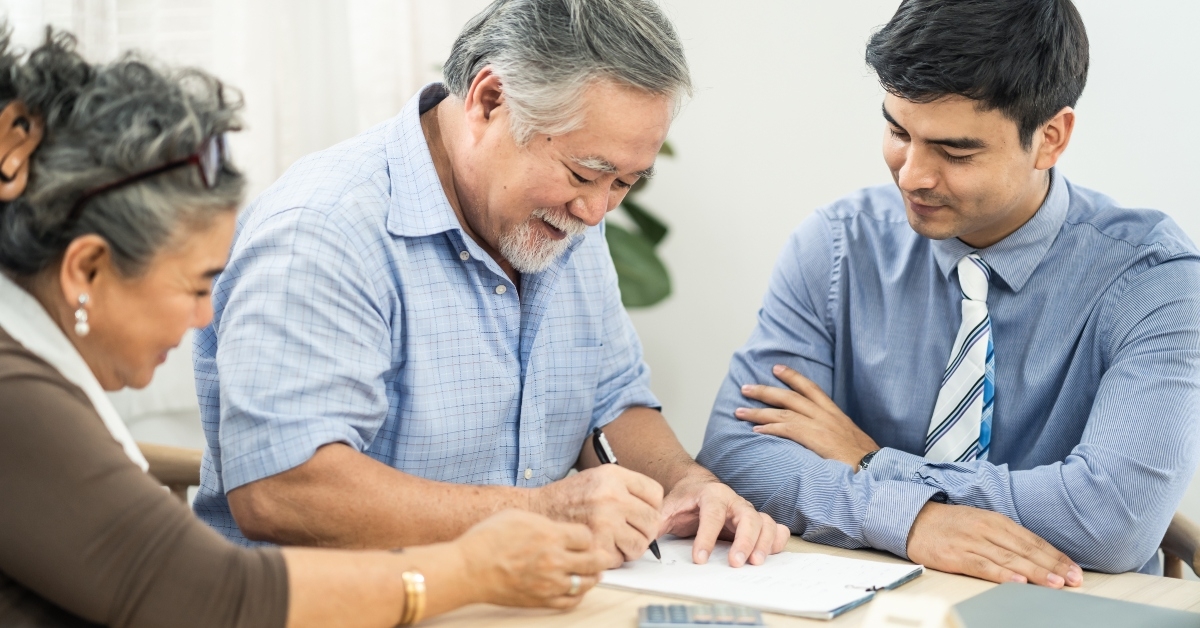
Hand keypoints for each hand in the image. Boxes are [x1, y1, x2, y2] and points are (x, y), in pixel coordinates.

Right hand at [455, 510, 608, 608]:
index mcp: (551, 535)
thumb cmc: (487, 540)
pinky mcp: (541, 600)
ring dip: (591, 576)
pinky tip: (575, 588)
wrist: (468, 569)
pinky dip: (578, 595)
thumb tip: (559, 528)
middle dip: (600, 556)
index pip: (587, 537)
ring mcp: (550, 583)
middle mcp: (555, 560)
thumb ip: (545, 522)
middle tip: (601, 555)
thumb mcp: (518, 516)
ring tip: (590, 572)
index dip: (586, 536)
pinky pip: (571, 601)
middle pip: (595, 560)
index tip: (582, 538)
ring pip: (586, 583)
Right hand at [530, 464, 663, 567]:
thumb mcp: (598, 477)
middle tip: (629, 531)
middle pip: (653, 522)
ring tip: (614, 540)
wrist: (536, 510)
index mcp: (613, 476)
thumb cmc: (568, 497)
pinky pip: (619, 559)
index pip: (656, 494)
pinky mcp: (595, 545)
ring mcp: (604, 522)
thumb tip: (656, 510)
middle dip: (644, 531)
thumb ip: (627, 488)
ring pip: (640, 545)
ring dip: (630, 547)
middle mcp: (611, 496)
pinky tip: (598, 546)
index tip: (640, 512)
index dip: (651, 506)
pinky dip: (611, 558)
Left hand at [660, 468, 790, 567]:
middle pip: (747, 517)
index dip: (707, 537)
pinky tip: (771, 552)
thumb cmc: (685, 499)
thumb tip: (646, 539)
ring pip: (763, 522)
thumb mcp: (668, 507)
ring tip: (755, 562)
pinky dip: (776, 539)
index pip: (712, 514)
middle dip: (743, 541)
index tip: (699, 559)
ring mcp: (747, 510)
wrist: (697, 486)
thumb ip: (658, 521)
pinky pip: (773, 527)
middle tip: (736, 563)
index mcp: (712, 494)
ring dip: (763, 543)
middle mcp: (734, 501)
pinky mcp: (756, 521)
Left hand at [736, 364, 878, 467]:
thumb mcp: (851, 440)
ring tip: (739, 411)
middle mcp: (825, 415)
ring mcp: (819, 425)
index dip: (792, 376)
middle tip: (746, 387)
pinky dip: (769, 428)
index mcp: (835, 413)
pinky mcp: (813, 438)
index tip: (776, 368)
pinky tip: (755, 430)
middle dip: (765, 391)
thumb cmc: (865, 460)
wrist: (874, 468)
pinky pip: (785, 429)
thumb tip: (824, 438)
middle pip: (789, 396)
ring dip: (758, 411)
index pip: (811, 388)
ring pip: (782, 412)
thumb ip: (834, 433)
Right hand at [907, 502, 1082, 587]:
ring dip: (1036, 572)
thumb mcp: (981, 522)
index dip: (1055, 556)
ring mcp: (972, 542)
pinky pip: (983, 566)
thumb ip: (1005, 537)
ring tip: (1056, 583)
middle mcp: (987, 530)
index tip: (1074, 569)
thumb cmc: (950, 524)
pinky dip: (1002, 574)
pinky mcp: (957, 556)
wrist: (914, 520)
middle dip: (1053, 566)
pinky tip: (1018, 581)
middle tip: (1074, 579)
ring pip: (1010, 559)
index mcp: (996, 520)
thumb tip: (1034, 555)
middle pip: (1026, 550)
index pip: (1033, 540)